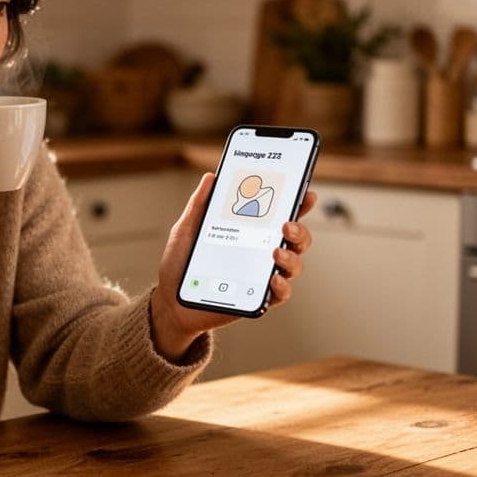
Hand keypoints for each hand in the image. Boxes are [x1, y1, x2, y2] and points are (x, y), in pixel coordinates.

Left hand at [149, 173, 316, 360]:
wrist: (171, 299)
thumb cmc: (181, 263)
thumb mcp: (186, 230)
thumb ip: (199, 205)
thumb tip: (210, 177)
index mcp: (250, 231)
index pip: (280, 215)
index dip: (297, 204)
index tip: (305, 193)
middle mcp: (262, 252)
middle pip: (296, 239)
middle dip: (300, 229)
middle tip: (287, 224)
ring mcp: (262, 276)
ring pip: (294, 265)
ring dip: (292, 256)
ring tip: (276, 251)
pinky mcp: (258, 299)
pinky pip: (281, 294)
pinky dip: (282, 286)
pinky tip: (272, 278)